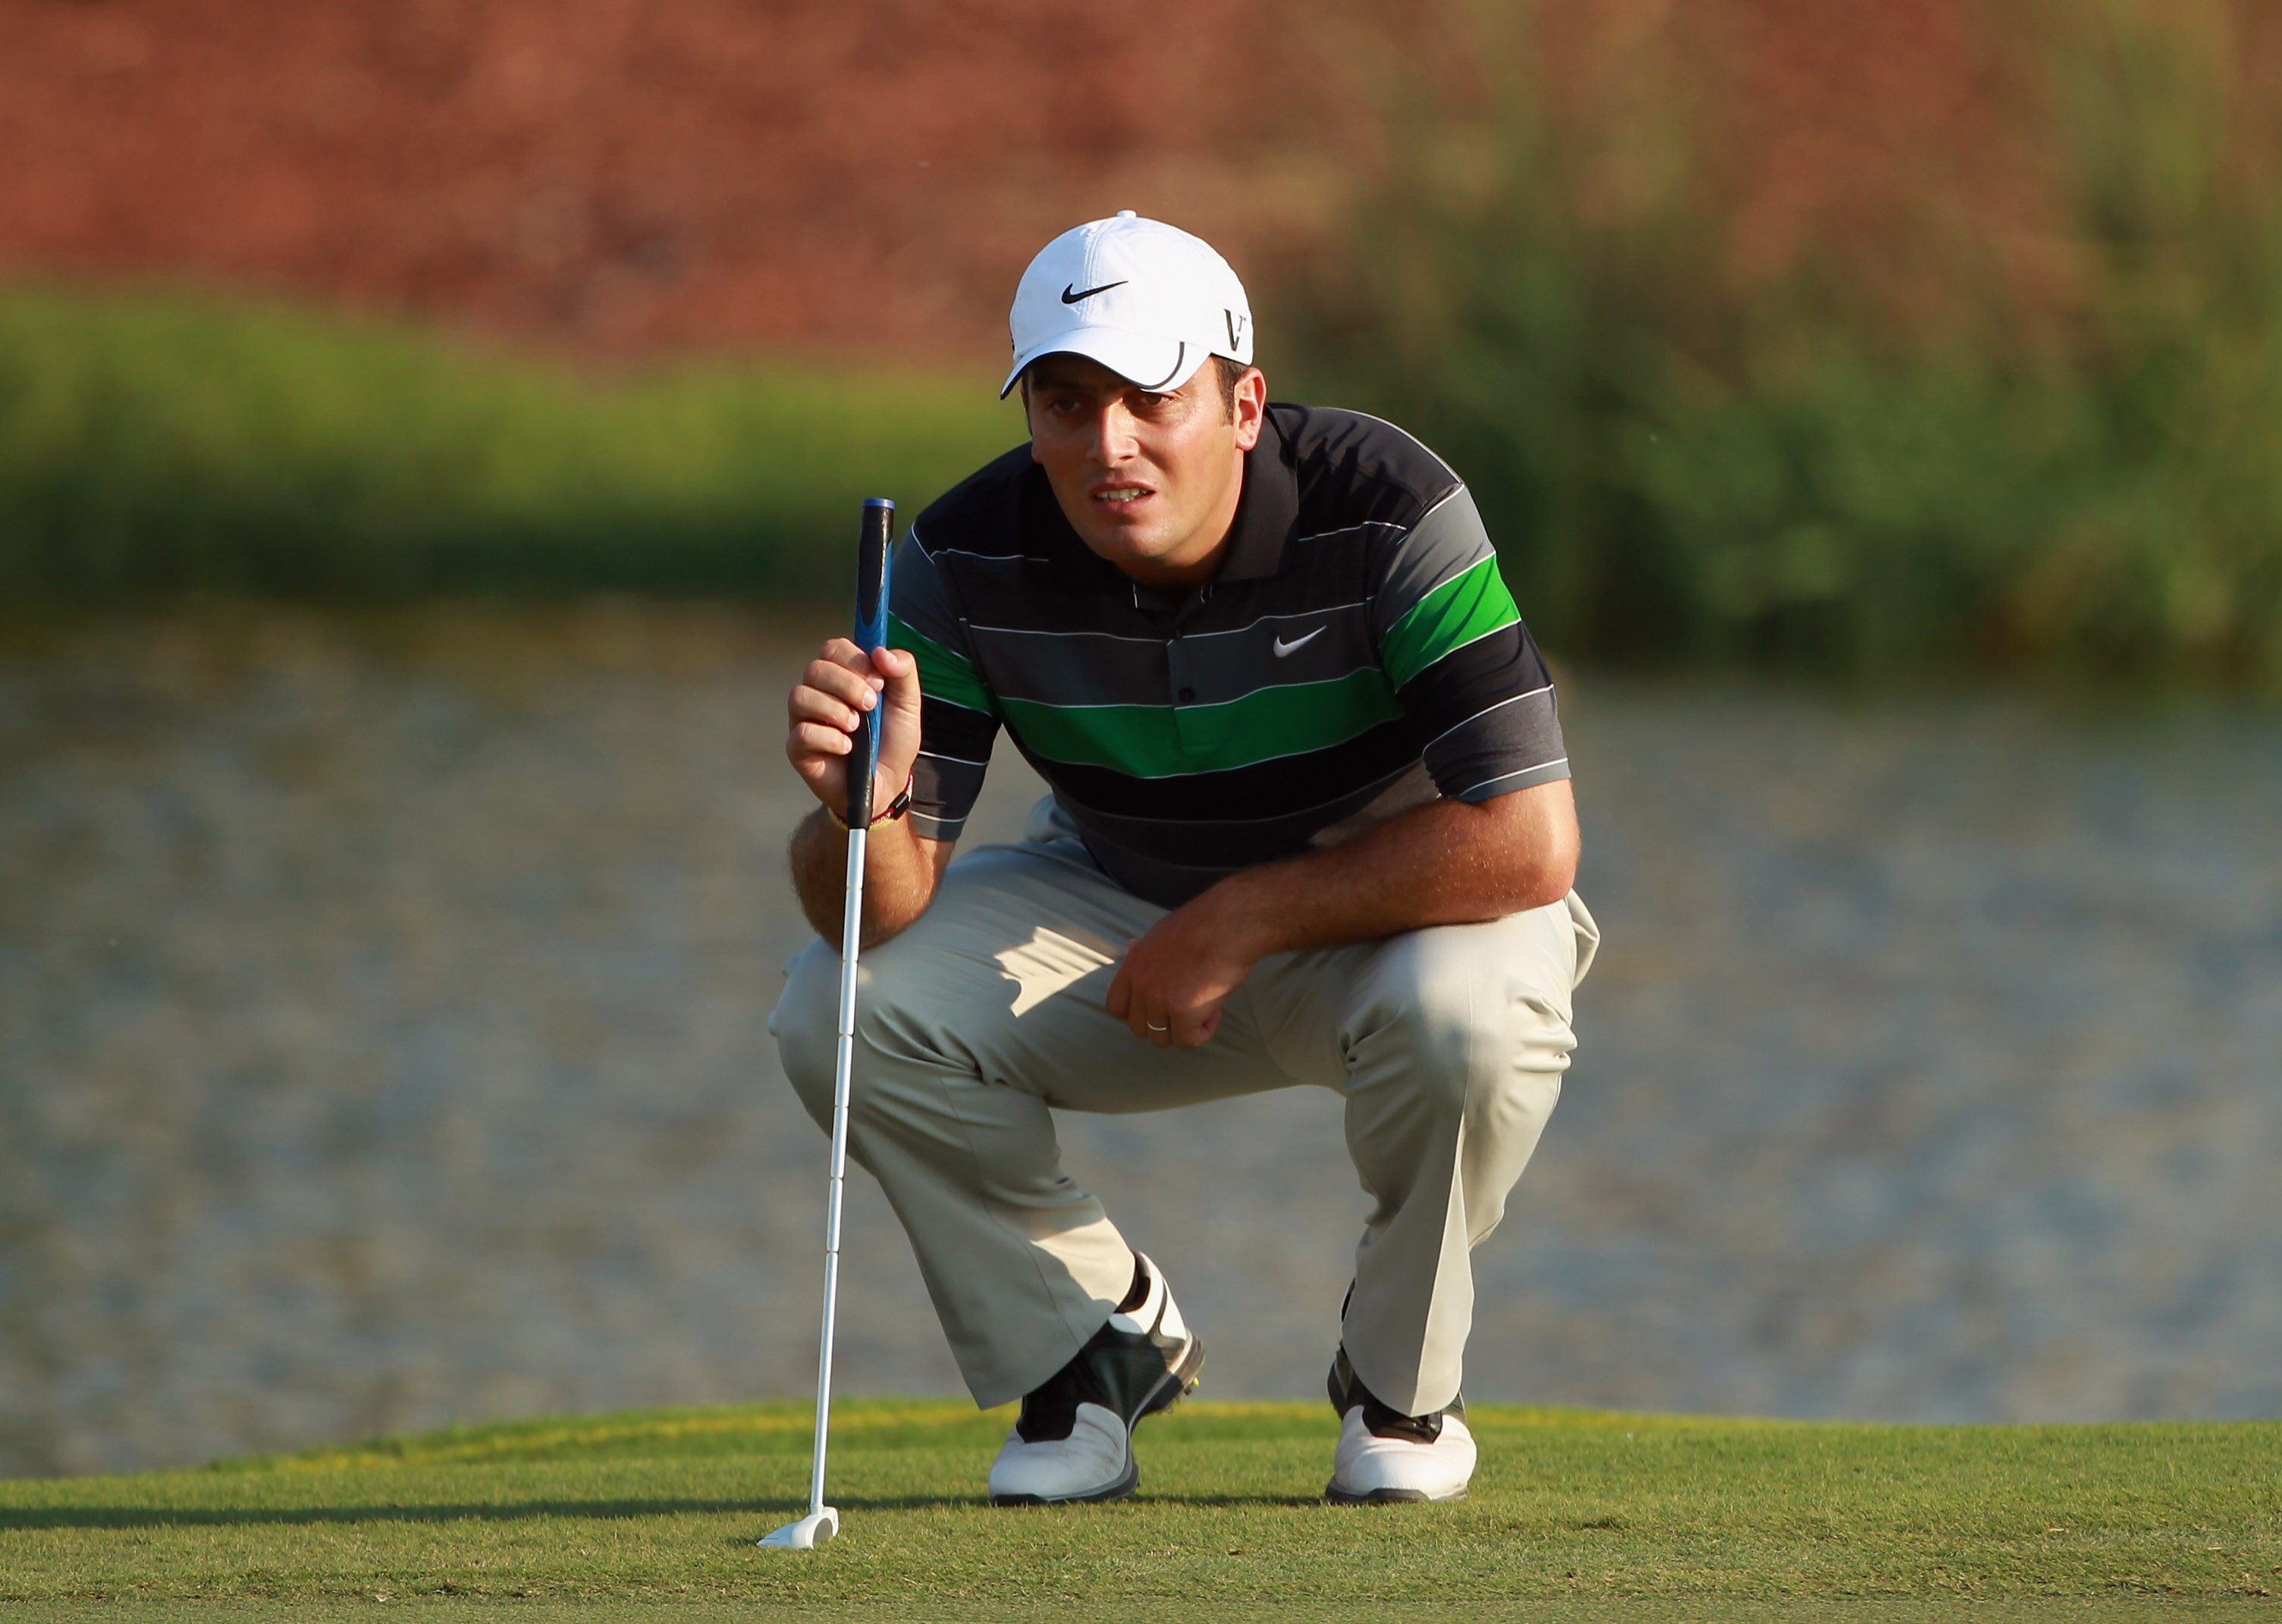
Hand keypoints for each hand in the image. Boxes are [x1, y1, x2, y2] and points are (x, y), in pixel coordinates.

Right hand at [785, 638, 922, 817]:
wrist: (887, 784)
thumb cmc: (892, 741)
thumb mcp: (908, 704)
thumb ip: (903, 671)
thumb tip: (880, 651)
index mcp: (842, 676)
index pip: (833, 649)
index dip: (854, 659)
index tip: (879, 681)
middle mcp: (818, 692)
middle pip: (815, 668)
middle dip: (847, 685)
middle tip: (871, 705)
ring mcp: (804, 719)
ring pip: (800, 696)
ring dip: (835, 710)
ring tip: (857, 728)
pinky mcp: (797, 748)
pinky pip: (802, 732)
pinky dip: (830, 739)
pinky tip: (847, 748)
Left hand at [1105, 890, 1262, 1048]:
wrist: (1231, 923)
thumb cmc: (1205, 923)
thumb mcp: (1162, 932)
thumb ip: (1145, 949)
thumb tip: (1130, 946)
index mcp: (1133, 965)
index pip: (1116, 1007)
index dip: (1135, 1015)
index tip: (1155, 1011)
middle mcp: (1141, 984)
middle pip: (1139, 1028)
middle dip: (1164, 1025)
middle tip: (1188, 1009)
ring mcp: (1159, 1000)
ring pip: (1162, 1039)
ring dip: (1184, 1030)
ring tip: (1205, 1009)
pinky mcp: (1183, 1012)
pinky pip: (1187, 1041)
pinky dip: (1203, 1032)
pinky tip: (1215, 1012)